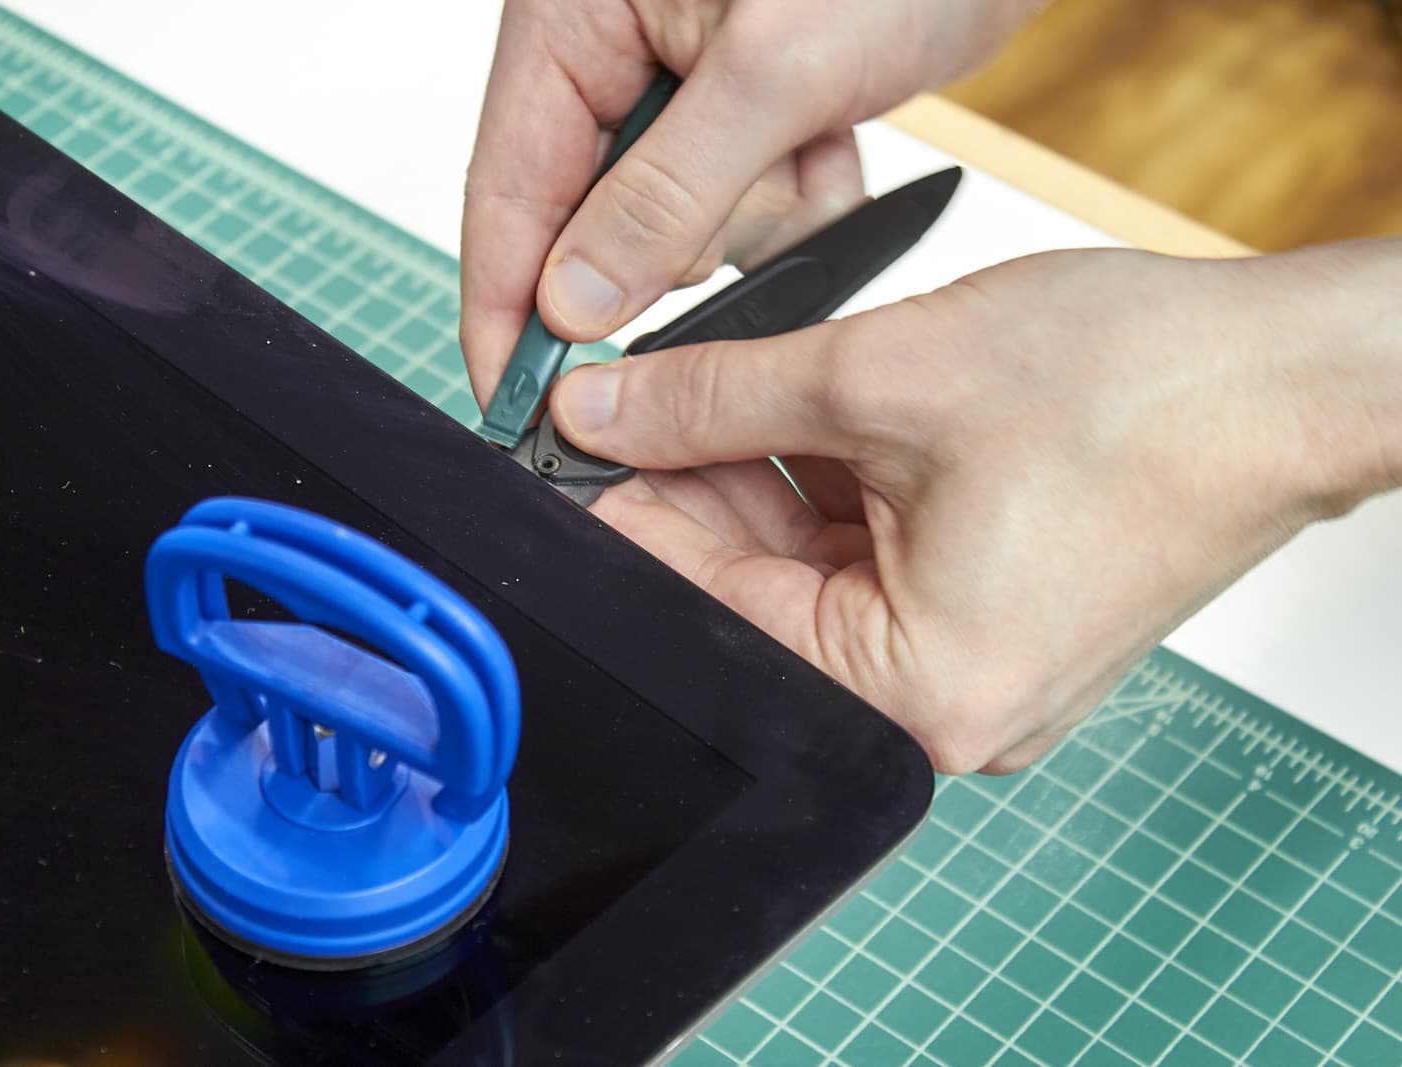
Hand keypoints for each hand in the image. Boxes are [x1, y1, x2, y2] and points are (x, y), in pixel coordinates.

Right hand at [460, 0, 1039, 405]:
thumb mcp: (770, 71)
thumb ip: (664, 198)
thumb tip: (575, 303)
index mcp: (575, 20)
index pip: (508, 190)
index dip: (506, 309)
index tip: (515, 405)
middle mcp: (616, 58)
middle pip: (596, 225)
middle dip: (683, 238)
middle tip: (754, 185)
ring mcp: (684, 94)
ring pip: (683, 235)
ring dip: (759, 212)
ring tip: (811, 133)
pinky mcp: (748, 120)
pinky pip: (747, 216)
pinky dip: (799, 200)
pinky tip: (833, 140)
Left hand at [546, 242, 1401, 772]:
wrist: (1291, 376)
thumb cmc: (1142, 394)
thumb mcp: (880, 376)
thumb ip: (716, 399)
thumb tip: (604, 413)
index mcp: (915, 694)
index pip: (710, 609)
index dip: (627, 516)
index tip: (577, 450)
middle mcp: (946, 712)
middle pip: (759, 594)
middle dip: (699, 488)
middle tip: (641, 399)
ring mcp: (976, 669)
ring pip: (816, 571)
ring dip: (768, 475)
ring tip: (740, 384)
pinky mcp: (999, 621)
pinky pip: (879, 563)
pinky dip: (837, 487)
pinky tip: (811, 412)